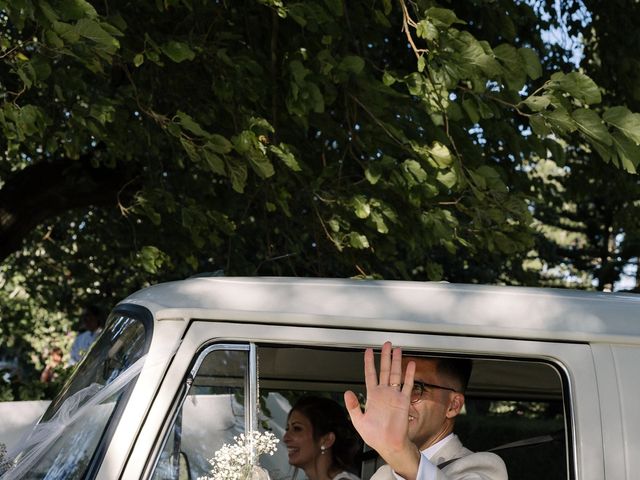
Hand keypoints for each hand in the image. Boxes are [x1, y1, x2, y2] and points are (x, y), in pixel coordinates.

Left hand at [344, 342, 420, 479]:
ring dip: (396, 362)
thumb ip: (353, 406)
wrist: (389, 445)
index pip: (370, 374)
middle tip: (387, 344)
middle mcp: (383, 393)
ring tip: (397, 350)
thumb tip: (347, 392)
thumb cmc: (374, 436)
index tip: (368, 351)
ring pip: (395, 374)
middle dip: (385, 356)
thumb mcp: (358, 421)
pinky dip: (409, 374)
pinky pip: (407, 385)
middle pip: (384, 370)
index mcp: (372, 396)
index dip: (369, 362)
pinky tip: (410, 365)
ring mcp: (394, 396)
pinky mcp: (404, 401)